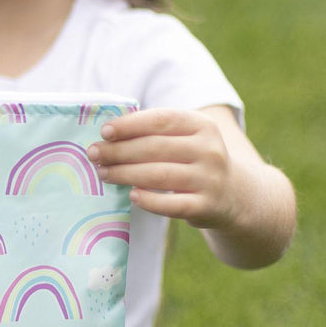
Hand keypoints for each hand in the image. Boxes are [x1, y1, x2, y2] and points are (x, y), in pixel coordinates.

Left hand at [87, 108, 237, 228]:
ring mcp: (209, 179)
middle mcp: (209, 150)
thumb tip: (108, 135)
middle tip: (94, 154)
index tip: (105, 132)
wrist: (231, 195)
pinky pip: (171, 205)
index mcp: (201, 126)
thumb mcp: (185, 138)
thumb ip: (155, 132)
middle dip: (119, 151)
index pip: (161, 120)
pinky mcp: (205, 206)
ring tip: (103, 173)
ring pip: (158, 175)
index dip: (130, 125)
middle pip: (154, 148)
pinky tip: (131, 195)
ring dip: (125, 174)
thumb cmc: (193, 160)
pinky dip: (149, 200)